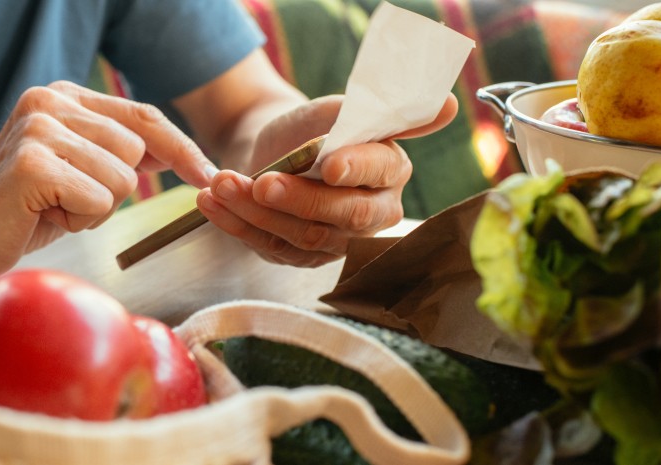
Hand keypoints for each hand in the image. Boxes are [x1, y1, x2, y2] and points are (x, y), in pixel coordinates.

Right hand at [0, 81, 216, 284]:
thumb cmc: (25, 210)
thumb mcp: (80, 171)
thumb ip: (121, 153)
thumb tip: (182, 154)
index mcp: (64, 97)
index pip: (143, 116)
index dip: (181, 147)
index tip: (207, 174)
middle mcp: (50, 102)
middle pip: (137, 153)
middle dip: (114, 190)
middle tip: (67, 200)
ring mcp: (39, 129)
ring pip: (122, 180)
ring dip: (95, 208)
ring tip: (53, 207)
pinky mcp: (32, 163)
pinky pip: (99, 201)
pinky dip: (79, 220)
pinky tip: (43, 216)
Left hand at [196, 94, 457, 266]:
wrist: (273, 149)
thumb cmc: (311, 126)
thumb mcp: (341, 109)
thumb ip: (387, 109)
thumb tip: (448, 105)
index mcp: (390, 173)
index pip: (378, 175)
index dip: (355, 169)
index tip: (329, 163)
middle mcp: (371, 213)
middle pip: (342, 217)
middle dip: (297, 200)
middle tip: (260, 181)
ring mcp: (335, 240)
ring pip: (301, 235)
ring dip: (255, 211)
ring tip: (222, 184)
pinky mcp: (300, 255)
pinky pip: (269, 246)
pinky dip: (236, 224)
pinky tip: (212, 203)